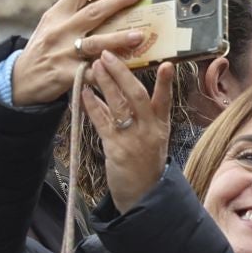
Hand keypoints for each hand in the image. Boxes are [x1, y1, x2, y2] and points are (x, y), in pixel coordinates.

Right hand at [11, 0, 152, 106]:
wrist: (20, 80)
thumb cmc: (43, 50)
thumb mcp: (50, 25)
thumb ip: (73, 14)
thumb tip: (106, 2)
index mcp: (57, 14)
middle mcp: (60, 31)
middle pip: (93, 12)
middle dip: (117, 2)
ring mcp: (63, 53)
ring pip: (95, 43)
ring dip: (118, 38)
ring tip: (139, 36)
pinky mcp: (66, 75)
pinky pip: (92, 73)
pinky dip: (108, 71)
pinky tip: (125, 70)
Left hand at [81, 52, 174, 213]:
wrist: (142, 198)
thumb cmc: (145, 166)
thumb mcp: (151, 140)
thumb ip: (139, 117)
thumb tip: (117, 92)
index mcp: (160, 127)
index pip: (165, 100)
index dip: (166, 83)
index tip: (168, 63)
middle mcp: (149, 130)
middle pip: (137, 95)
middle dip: (122, 73)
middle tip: (109, 54)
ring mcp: (133, 140)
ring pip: (119, 105)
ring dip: (106, 83)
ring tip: (95, 65)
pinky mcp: (116, 150)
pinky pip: (102, 123)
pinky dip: (92, 106)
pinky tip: (83, 93)